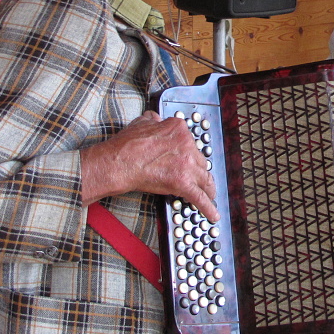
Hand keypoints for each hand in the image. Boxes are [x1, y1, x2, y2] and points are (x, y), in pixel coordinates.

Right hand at [81, 111, 218, 220]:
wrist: (120, 162)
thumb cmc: (127, 144)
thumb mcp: (142, 122)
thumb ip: (154, 120)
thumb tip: (156, 118)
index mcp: (178, 129)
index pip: (190, 143)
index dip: (188, 153)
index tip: (189, 159)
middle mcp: (187, 145)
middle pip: (199, 161)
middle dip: (198, 171)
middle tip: (199, 178)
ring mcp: (186, 165)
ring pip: (204, 178)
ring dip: (208, 187)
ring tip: (210, 194)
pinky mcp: (183, 183)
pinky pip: (200, 197)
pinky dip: (208, 207)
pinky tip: (213, 215)